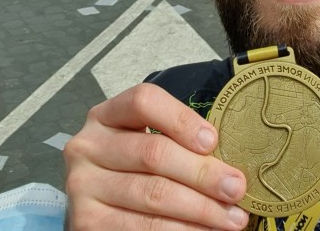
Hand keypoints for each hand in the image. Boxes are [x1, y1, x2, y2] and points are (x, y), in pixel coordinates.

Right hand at [64, 83, 247, 230]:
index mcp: (106, 115)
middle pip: (153, 153)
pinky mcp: (87, 223)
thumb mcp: (143, 143)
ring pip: (153, 195)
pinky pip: (141, 228)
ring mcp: (83, 186)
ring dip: (200, 209)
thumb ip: (175, 142)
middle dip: (203, 173)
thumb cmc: (129, 169)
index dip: (181, 119)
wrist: (94, 206)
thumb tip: (228, 164)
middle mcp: (88, 146)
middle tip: (236, 188)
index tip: (213, 141)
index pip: (143, 101)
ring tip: (231, 218)